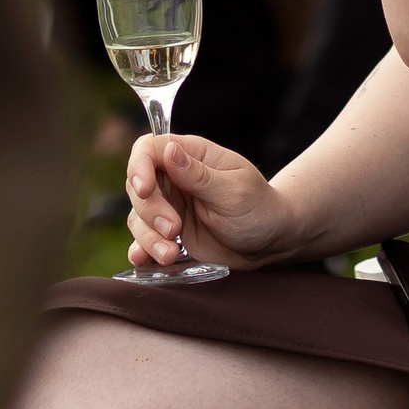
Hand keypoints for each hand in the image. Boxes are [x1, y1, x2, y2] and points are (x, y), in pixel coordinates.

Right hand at [122, 132, 295, 270]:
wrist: (270, 243)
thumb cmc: (260, 208)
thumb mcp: (235, 191)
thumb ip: (200, 175)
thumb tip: (169, 150)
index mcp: (193, 156)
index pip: (150, 149)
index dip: (139, 166)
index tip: (145, 190)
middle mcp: (176, 178)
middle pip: (138, 185)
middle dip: (150, 210)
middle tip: (174, 230)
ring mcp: (170, 206)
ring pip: (138, 215)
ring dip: (148, 236)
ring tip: (170, 254)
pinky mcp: (168, 233)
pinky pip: (143, 239)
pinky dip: (140, 249)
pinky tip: (142, 260)